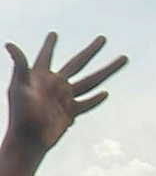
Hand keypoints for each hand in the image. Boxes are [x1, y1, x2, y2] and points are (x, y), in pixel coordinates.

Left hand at [6, 33, 127, 148]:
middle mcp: (55, 85)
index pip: (46, 57)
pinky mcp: (70, 112)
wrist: (29, 141)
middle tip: (103, 38)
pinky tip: (106, 93)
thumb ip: (19, 66)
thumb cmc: (20, 114)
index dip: (49, 45)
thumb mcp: (19, 88)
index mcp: (41, 76)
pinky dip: (96, 99)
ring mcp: (65, 98)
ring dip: (107, 70)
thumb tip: (9, 44)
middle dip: (91, 51)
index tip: (53, 35)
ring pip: (91, 81)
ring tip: (123, 59)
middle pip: (78, 63)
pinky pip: (87, 103)